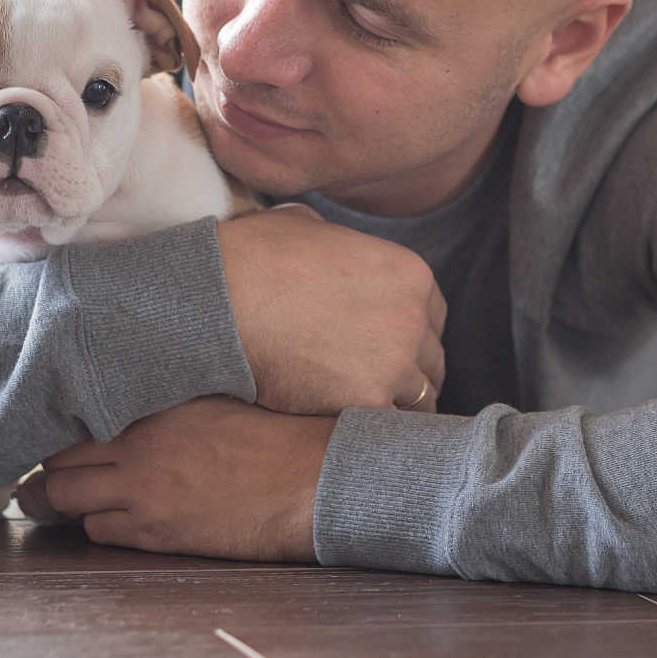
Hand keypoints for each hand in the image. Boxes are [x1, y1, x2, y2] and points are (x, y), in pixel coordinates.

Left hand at [14, 397, 334, 561]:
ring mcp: (141, 492)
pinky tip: (114, 519)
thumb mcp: (210, 399)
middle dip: (49, 470)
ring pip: (64, 499)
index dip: (60, 431)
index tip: (59, 437)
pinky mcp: (154, 532)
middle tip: (50, 476)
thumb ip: (162, 403)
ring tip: (70, 501)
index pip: (73, 416)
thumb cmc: (269, 436)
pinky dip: (97, 526)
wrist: (305, 479)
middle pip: (56, 461)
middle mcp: (136, 445)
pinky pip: (98, 532)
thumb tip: (128, 404)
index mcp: (150, 405)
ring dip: (65, 502)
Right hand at [216, 203, 445, 415]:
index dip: (411, 334)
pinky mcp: (367, 401)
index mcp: (410, 273)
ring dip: (395, 405)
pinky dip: (373, 431)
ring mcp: (396, 362)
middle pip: (431, 360)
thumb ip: (339, 242)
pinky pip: (388, 427)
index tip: (390, 348)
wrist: (224, 299)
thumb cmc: (255, 257)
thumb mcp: (310, 226)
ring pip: (418, 399)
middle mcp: (413, 317)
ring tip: (368, 414)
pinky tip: (354, 431)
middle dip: (409, 372)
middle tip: (378, 384)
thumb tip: (327, 244)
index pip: (432, 316)